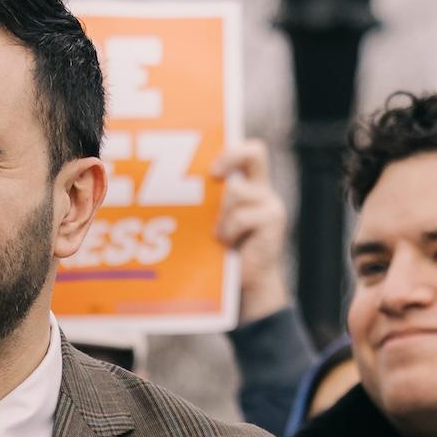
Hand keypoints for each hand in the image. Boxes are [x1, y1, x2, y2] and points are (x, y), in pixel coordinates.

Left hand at [211, 138, 291, 324]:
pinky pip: (242, 215)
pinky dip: (229, 230)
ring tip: (216, 235)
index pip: (247, 152)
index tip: (210, 167)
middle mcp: (261, 189)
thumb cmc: (222, 254)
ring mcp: (269, 204)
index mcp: (248, 185)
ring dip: (220, 213)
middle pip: (254, 152)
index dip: (230, 150)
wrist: (246, 285)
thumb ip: (204, 207)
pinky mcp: (273, 220)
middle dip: (229, 157)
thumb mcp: (211, 225)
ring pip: (236, 191)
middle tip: (212, 175)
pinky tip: (226, 244)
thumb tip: (162, 197)